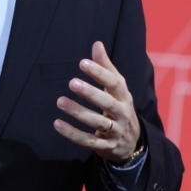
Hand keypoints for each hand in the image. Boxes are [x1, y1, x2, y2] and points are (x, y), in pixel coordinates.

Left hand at [53, 41, 139, 163]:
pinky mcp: (105, 146)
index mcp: (124, 96)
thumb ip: (106, 67)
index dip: (99, 72)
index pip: (114, 82)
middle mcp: (122, 113)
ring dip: (78, 112)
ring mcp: (115, 131)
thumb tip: (97, 43)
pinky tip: (57, 124)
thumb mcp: (117, 88)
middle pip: (107, 102)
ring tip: (60, 101)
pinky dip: (72, 134)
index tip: (83, 63)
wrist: (132, 142)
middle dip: (90, 93)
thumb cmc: (119, 107)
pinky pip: (88, 141)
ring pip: (97, 122)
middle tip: (72, 83)